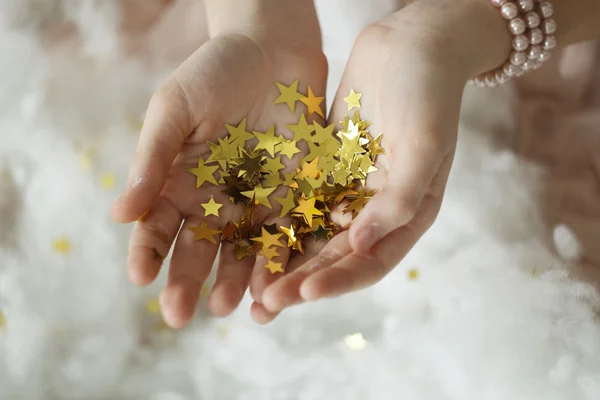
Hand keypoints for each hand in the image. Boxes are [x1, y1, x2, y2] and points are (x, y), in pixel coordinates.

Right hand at [111, 25, 326, 326]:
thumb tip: (120, 214)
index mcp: (179, 183)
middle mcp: (214, 201)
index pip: (157, 226)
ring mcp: (254, 203)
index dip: (146, 252)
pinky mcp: (293, 199)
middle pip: (197, 250)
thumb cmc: (214, 72)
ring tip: (225, 306)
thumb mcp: (175, 109)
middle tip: (178, 314)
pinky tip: (271, 285)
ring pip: (240, 252)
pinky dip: (278, 261)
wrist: (274, 51)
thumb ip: (152, 160)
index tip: (139, 276)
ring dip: (232, 281)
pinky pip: (286, 236)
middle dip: (186, 282)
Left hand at [261, 0, 510, 313]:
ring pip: (312, 235)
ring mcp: (349, 189)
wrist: (412, 43)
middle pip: (335, 257)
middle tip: (265, 305)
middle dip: (301, 282)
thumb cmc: (430, 90)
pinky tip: (248, 236)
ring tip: (249, 287)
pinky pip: (298, 201)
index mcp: (407, 214)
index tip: (303, 292)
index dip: (337, 280)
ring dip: (284, 262)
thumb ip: (400, 195)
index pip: (370, 261)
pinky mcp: (326, 168)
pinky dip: (277, 221)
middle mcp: (376, 210)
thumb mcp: (425, 142)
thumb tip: (364, 243)